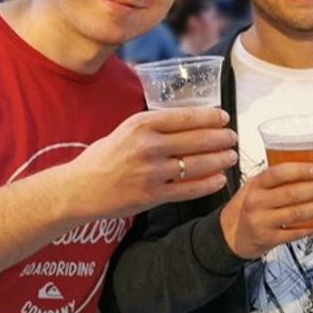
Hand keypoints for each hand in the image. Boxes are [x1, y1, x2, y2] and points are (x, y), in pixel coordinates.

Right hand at [60, 106, 238, 219]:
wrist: (79, 189)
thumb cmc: (103, 157)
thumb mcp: (125, 130)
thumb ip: (153, 125)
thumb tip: (188, 119)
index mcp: (141, 124)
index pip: (185, 117)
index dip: (210, 117)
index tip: (224, 118)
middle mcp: (148, 146)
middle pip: (196, 140)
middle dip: (221, 138)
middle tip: (233, 138)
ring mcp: (151, 172)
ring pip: (197, 164)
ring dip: (220, 160)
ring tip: (232, 156)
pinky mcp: (153, 196)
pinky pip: (189, 189)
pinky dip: (208, 184)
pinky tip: (220, 179)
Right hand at [220, 162, 312, 258]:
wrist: (230, 235)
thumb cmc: (247, 208)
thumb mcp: (254, 187)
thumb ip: (274, 179)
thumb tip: (306, 169)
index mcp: (255, 186)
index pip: (278, 174)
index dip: (299, 170)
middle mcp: (256, 203)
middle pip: (290, 194)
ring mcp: (262, 222)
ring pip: (295, 213)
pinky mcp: (268, 239)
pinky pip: (294, 233)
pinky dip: (309, 228)